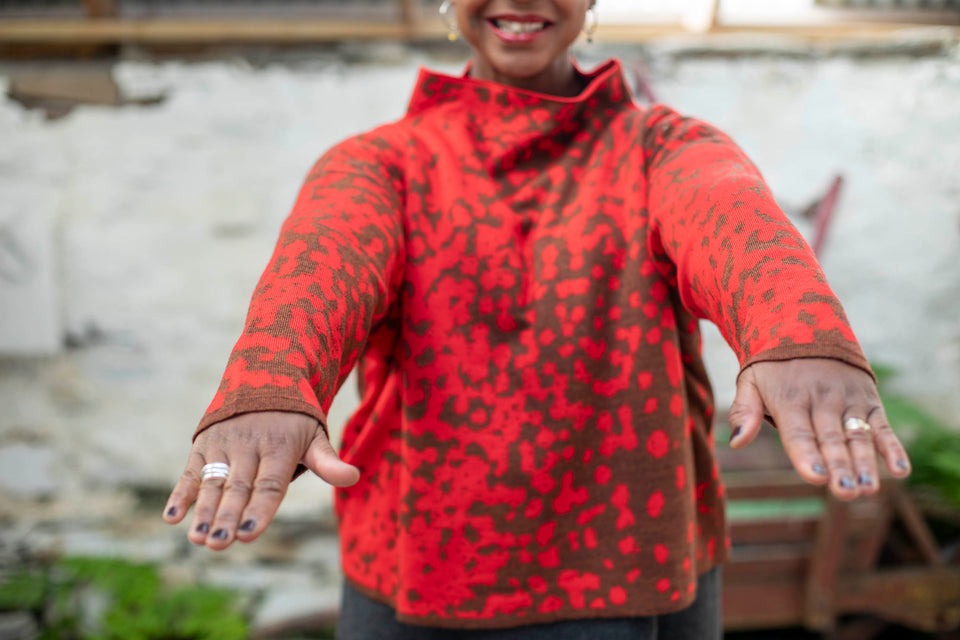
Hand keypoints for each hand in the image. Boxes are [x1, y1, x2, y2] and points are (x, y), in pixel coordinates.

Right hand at [162, 411, 359, 549]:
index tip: (249, 535)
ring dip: (203, 512)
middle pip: (238, 488)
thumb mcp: (315, 435)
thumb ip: (328, 461)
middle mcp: (248, 446)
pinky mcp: (203, 444)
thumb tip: (354, 477)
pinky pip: (190, 471)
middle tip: (218, 543)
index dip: (259, 510)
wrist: (265, 377)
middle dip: (227, 517)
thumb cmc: (295, 420)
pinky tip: (171, 518)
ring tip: (197, 539)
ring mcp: (223, 445)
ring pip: (212, 483)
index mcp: (279, 447)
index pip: (269, 485)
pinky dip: (180, 494)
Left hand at [729, 358, 910, 499]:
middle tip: (845, 491)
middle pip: (831, 439)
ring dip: (865, 463)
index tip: (816, 477)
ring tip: (867, 488)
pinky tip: (901, 471)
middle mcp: (822, 399)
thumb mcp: (750, 380)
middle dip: (839, 466)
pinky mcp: (869, 400)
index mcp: (790, 399)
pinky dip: (893, 447)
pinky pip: (883, 426)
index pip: (798, 433)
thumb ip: (743, 411)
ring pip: (858, 436)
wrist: (806, 325)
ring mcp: (849, 400)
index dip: (807, 455)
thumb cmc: (773, 366)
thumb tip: (737, 442)